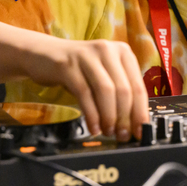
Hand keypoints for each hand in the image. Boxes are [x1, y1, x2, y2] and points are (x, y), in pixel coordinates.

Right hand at [23, 39, 149, 141]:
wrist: (45, 54)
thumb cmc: (79, 68)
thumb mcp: (103, 74)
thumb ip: (119, 92)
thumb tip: (133, 123)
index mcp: (123, 52)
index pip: (138, 86)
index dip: (140, 112)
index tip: (141, 131)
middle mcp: (107, 50)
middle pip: (123, 89)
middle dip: (125, 117)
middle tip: (122, 135)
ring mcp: (87, 56)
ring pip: (105, 91)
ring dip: (109, 116)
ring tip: (108, 132)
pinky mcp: (68, 65)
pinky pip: (84, 93)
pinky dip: (91, 114)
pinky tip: (93, 127)